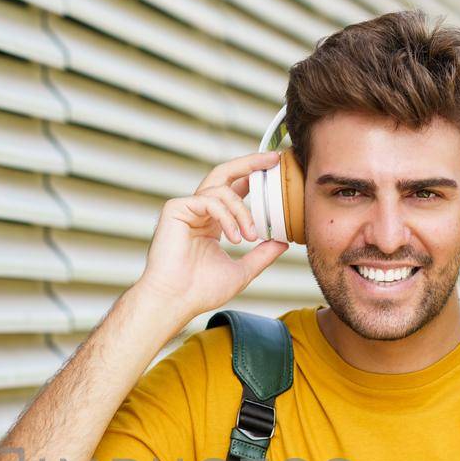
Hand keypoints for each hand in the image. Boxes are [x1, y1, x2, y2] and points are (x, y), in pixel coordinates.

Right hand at [132, 151, 290, 324]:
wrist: (176, 300)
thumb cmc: (201, 290)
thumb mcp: (242, 270)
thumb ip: (262, 255)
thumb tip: (283, 241)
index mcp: (212, 222)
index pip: (234, 191)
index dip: (254, 178)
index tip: (275, 170)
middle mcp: (199, 212)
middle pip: (224, 174)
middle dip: (250, 163)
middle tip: (272, 160)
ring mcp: (186, 209)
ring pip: (222, 190)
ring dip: (242, 211)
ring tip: (250, 236)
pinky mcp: (175, 209)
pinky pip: (209, 200)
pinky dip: (227, 216)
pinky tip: (235, 237)